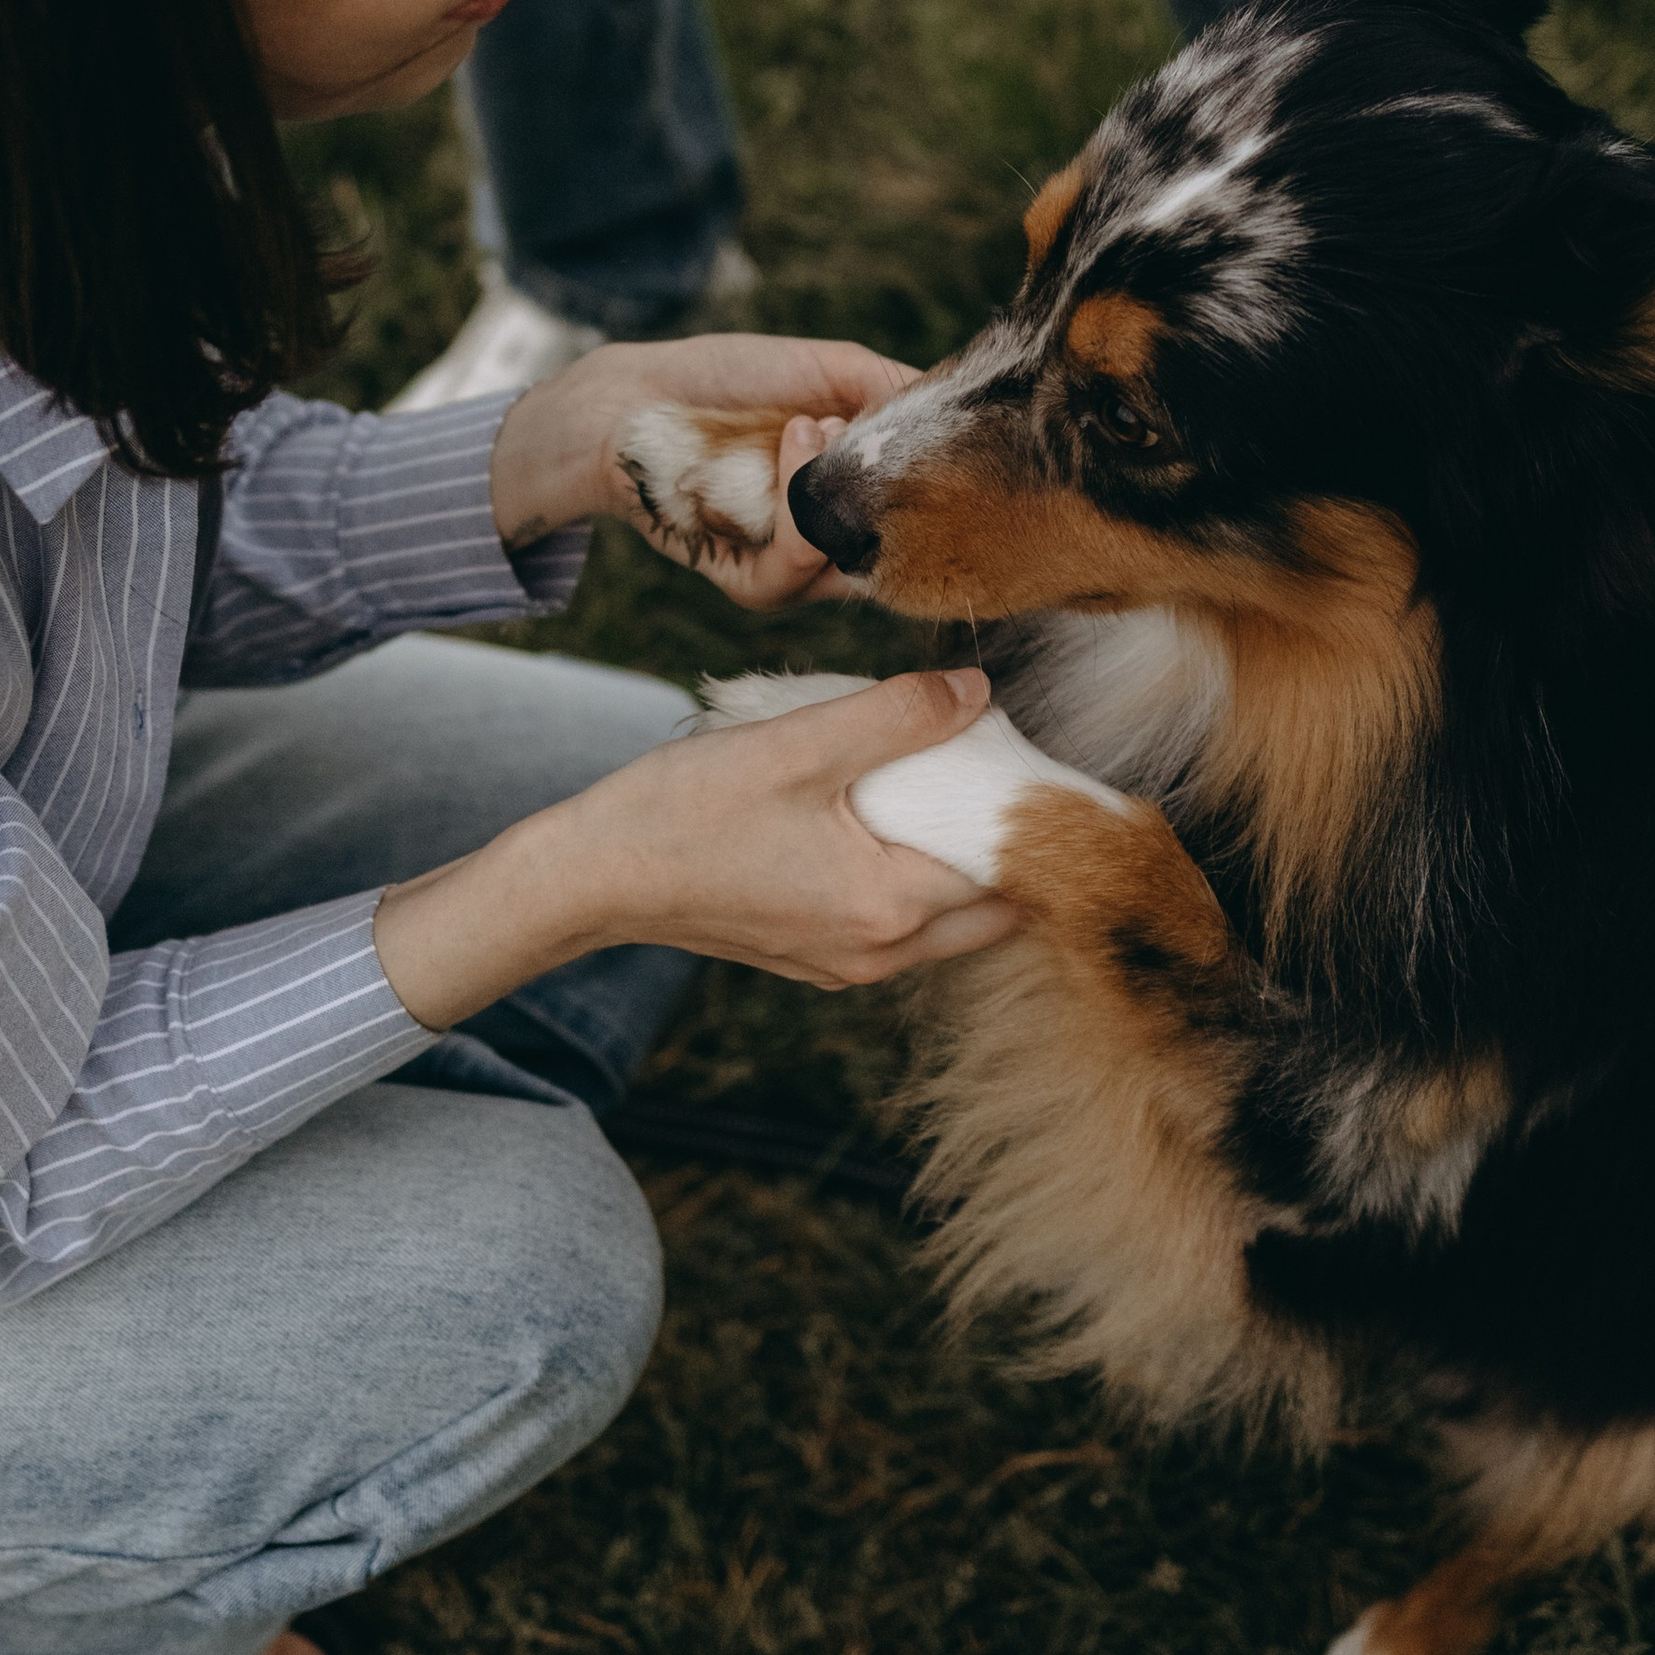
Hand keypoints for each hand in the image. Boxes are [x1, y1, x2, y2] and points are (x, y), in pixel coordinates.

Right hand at [372, 666, 1018, 1023]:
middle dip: (1018, 849)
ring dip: (968, 866)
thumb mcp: (797, 745)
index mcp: (889, 906)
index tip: (1062, 768)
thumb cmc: (684, 812)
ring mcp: (847, 965)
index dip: (1046, 822)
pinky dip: (922, 882)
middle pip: (995, 910)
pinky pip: (904, 928)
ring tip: (965, 789)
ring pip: (951, 923)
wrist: (593, 877)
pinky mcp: (818, 959)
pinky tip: (903, 820)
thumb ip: (896, 715)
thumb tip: (978, 690)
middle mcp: (880, 953)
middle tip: (1023, 774)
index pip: (1012, 873)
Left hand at [489, 334, 915, 605]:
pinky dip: (801, 497)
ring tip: (819, 422)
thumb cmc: (733, 380)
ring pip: (854, 564)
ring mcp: (798, 569)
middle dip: (902, 496)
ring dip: (841, 486)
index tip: (956, 448)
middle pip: (904, 556)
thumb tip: (969, 412)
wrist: (640, 398)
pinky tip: (795, 437)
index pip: (929, 524)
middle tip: (879, 430)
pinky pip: (797, 565)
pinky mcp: (751, 585)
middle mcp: (838, 545)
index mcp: (864, 500)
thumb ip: (900, 393)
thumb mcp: (834, 371)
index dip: (950, 498)